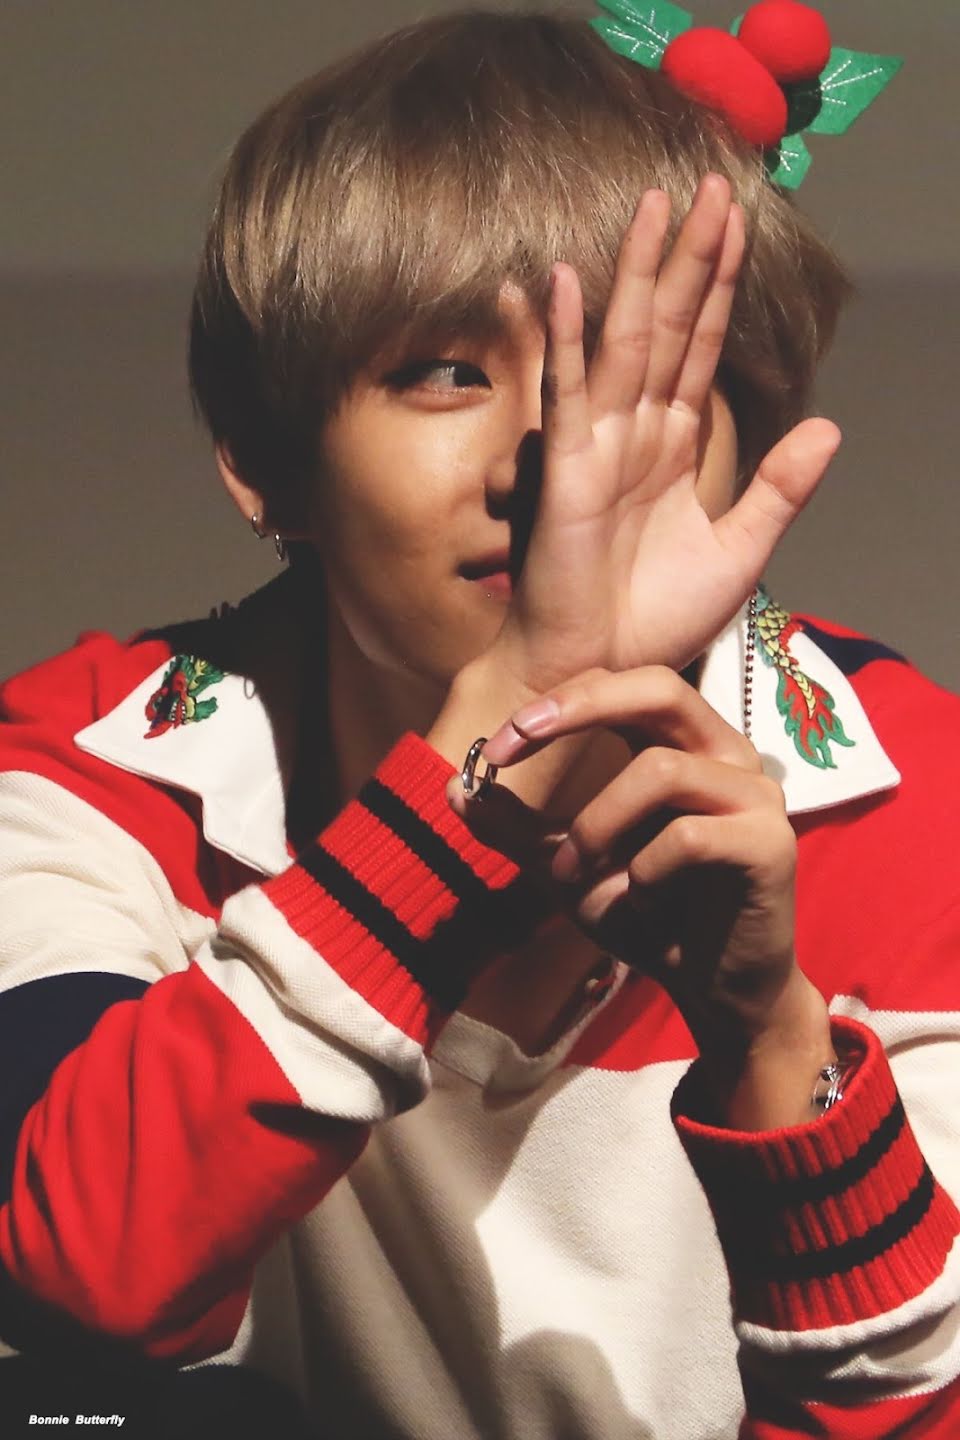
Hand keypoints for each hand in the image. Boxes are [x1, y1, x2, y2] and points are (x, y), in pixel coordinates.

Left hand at [460, 666, 832, 1125]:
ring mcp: (755, 795)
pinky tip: (642, 902)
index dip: (557, 702)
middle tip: (516, 739)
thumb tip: (455, 788)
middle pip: (659, 687)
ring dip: (597, 825)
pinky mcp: (771, 844)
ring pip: (660, 770)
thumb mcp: (568, 869)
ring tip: (577, 876)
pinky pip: (689, 837)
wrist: (711, 989)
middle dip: (578, 708)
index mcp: (681, 744)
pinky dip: (645, 873)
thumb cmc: (647, 917)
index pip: (621, 685)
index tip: (495, 750)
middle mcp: (725, 754)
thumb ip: (519, 829)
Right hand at [484, 173, 840, 694]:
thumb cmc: (653, 622)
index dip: (719, 288)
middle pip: (668, 326)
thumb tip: (829, 428)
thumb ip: (778, 491)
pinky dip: (568, 338)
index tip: (736, 224)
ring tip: (656, 205)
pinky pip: (567, 392)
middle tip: (710, 182)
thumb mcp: (738, 554)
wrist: (600, 672)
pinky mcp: (566, 470)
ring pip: (624, 341)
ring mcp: (598, 444)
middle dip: (689, 257)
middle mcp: (635, 432)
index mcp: (673, 446)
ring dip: (637, 273)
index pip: (701, 349)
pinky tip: (571, 283)